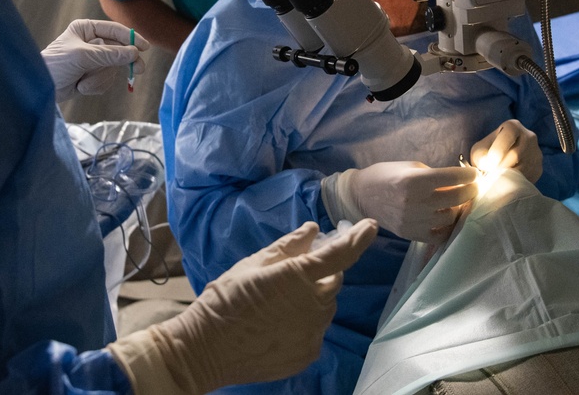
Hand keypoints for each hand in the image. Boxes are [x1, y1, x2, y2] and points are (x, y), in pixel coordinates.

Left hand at [40, 19, 148, 101]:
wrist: (39, 88)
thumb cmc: (56, 65)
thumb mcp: (83, 56)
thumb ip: (110, 54)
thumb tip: (134, 53)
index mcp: (86, 29)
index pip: (114, 30)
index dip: (131, 38)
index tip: (145, 48)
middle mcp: (90, 42)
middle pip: (118, 50)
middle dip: (122, 62)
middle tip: (139, 70)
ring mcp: (92, 60)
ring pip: (112, 68)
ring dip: (100, 78)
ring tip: (83, 82)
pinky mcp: (91, 76)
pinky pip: (105, 80)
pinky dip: (95, 86)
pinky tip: (81, 87)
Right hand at [107, 219, 378, 394]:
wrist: (207, 349)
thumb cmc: (226, 299)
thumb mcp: (253, 264)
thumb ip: (288, 246)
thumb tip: (313, 230)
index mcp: (300, 276)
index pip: (341, 254)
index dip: (359, 238)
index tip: (371, 225)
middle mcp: (314, 305)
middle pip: (334, 281)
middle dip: (323, 271)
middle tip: (297, 270)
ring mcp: (313, 333)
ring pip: (325, 306)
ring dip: (313, 297)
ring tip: (278, 301)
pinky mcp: (308, 353)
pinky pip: (314, 330)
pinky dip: (304, 321)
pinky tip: (277, 323)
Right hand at [322, 162, 476, 244]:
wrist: (362, 195)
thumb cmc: (386, 175)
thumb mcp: (410, 167)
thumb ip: (433, 176)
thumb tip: (457, 183)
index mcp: (415, 180)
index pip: (452, 178)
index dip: (469, 175)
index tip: (475, 174)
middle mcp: (416, 202)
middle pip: (456, 198)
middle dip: (470, 191)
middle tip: (473, 188)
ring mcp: (414, 221)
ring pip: (450, 218)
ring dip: (457, 209)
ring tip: (457, 203)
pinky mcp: (411, 234)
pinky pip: (439, 235)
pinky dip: (446, 227)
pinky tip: (446, 218)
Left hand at [469, 119, 542, 183]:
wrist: (499, 164)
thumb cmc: (487, 153)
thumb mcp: (479, 150)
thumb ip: (481, 155)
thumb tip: (487, 164)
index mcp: (513, 126)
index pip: (508, 135)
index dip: (498, 151)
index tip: (489, 164)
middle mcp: (529, 137)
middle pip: (515, 154)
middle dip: (500, 167)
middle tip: (490, 175)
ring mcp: (536, 153)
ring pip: (523, 168)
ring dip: (507, 176)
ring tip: (496, 179)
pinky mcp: (538, 169)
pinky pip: (528, 177)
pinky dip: (515, 183)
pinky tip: (505, 183)